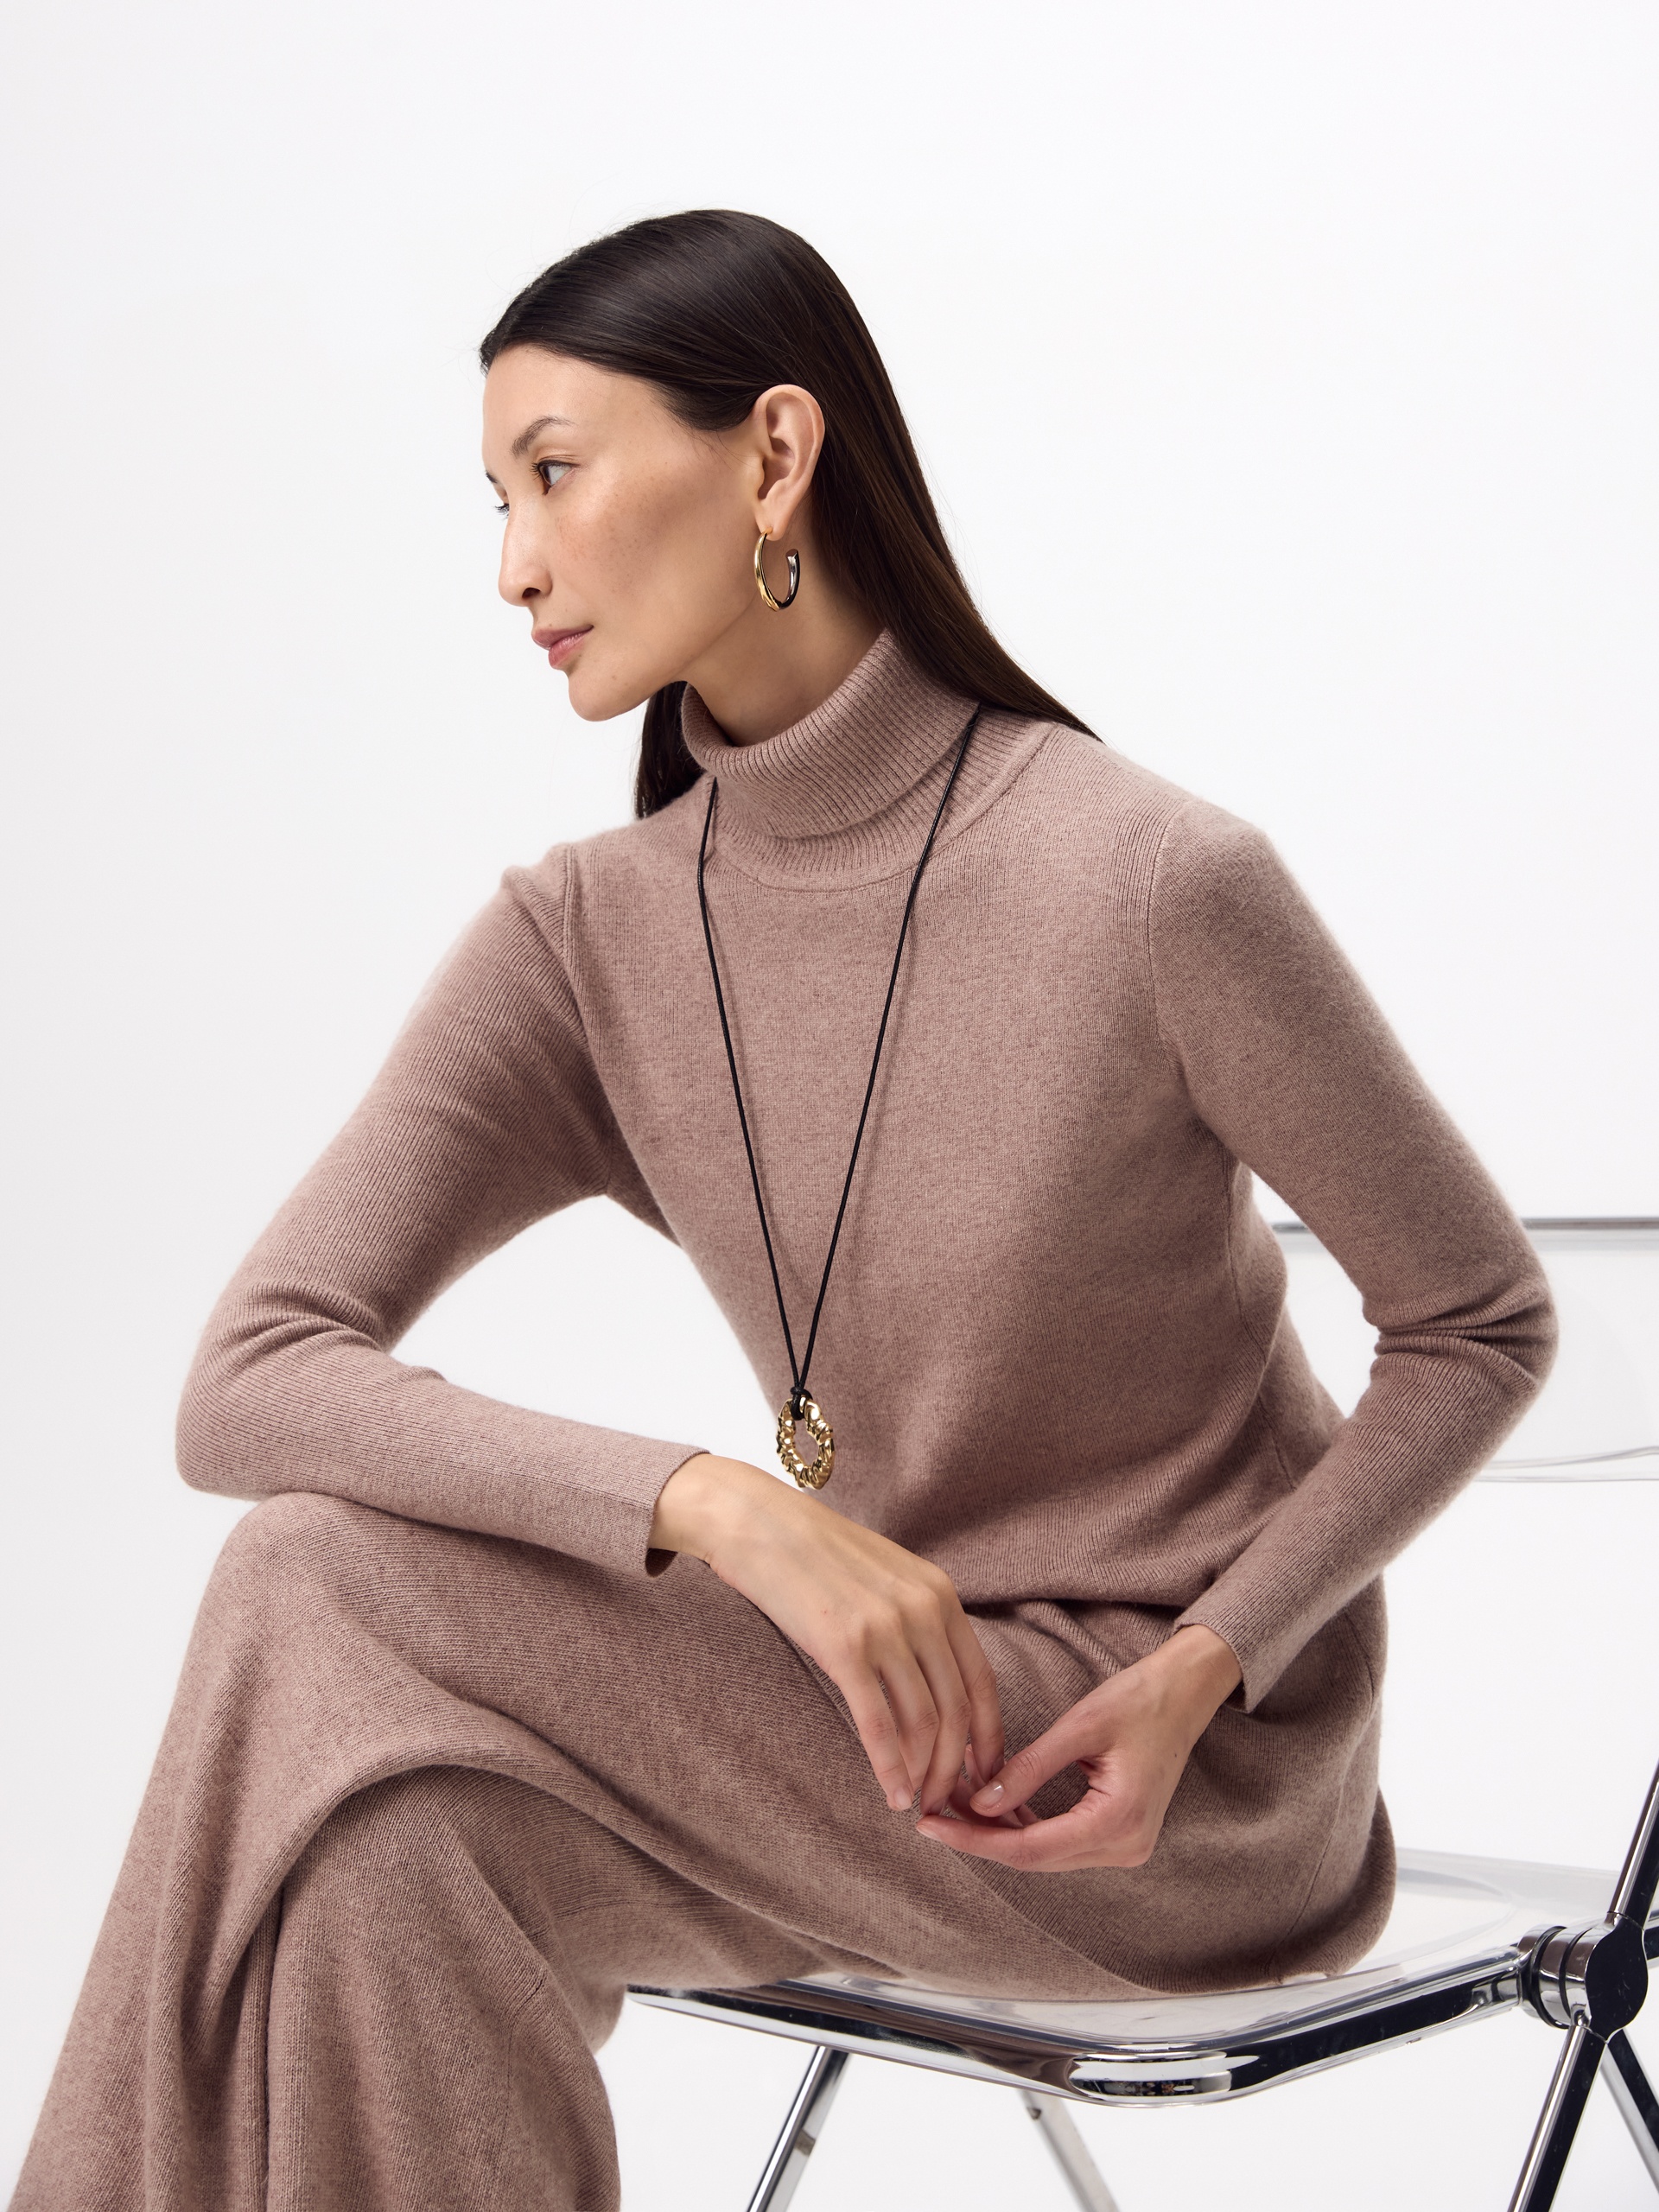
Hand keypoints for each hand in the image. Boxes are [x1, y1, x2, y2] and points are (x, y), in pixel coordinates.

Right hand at [652, 1454, 1003, 1816]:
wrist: (757, 1521)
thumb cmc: (816, 1553)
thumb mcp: (885, 1575)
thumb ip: (916, 1618)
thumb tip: (931, 1682)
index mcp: (939, 1593)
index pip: (982, 1681)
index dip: (987, 1737)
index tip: (982, 1773)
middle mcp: (923, 1609)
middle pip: (958, 1710)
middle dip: (956, 1768)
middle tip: (946, 1803)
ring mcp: (885, 1627)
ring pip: (924, 1723)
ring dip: (925, 1775)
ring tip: (917, 1804)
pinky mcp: (844, 1646)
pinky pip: (879, 1723)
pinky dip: (890, 1768)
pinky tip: (891, 1794)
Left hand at [914, 1625, 1240, 1870]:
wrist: (1186, 1693)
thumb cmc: (1140, 1700)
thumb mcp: (1079, 1728)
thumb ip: (1029, 1768)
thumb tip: (980, 1804)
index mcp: (1117, 1822)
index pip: (1028, 1848)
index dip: (974, 1839)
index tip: (928, 1823)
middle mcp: (1124, 1847)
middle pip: (1033, 1857)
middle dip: (980, 1834)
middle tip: (932, 1807)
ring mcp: (1124, 1845)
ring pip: (1044, 1851)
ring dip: (999, 1827)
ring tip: (957, 1792)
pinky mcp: (1118, 1834)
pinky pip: (1060, 1838)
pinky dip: (1024, 1820)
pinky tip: (994, 1794)